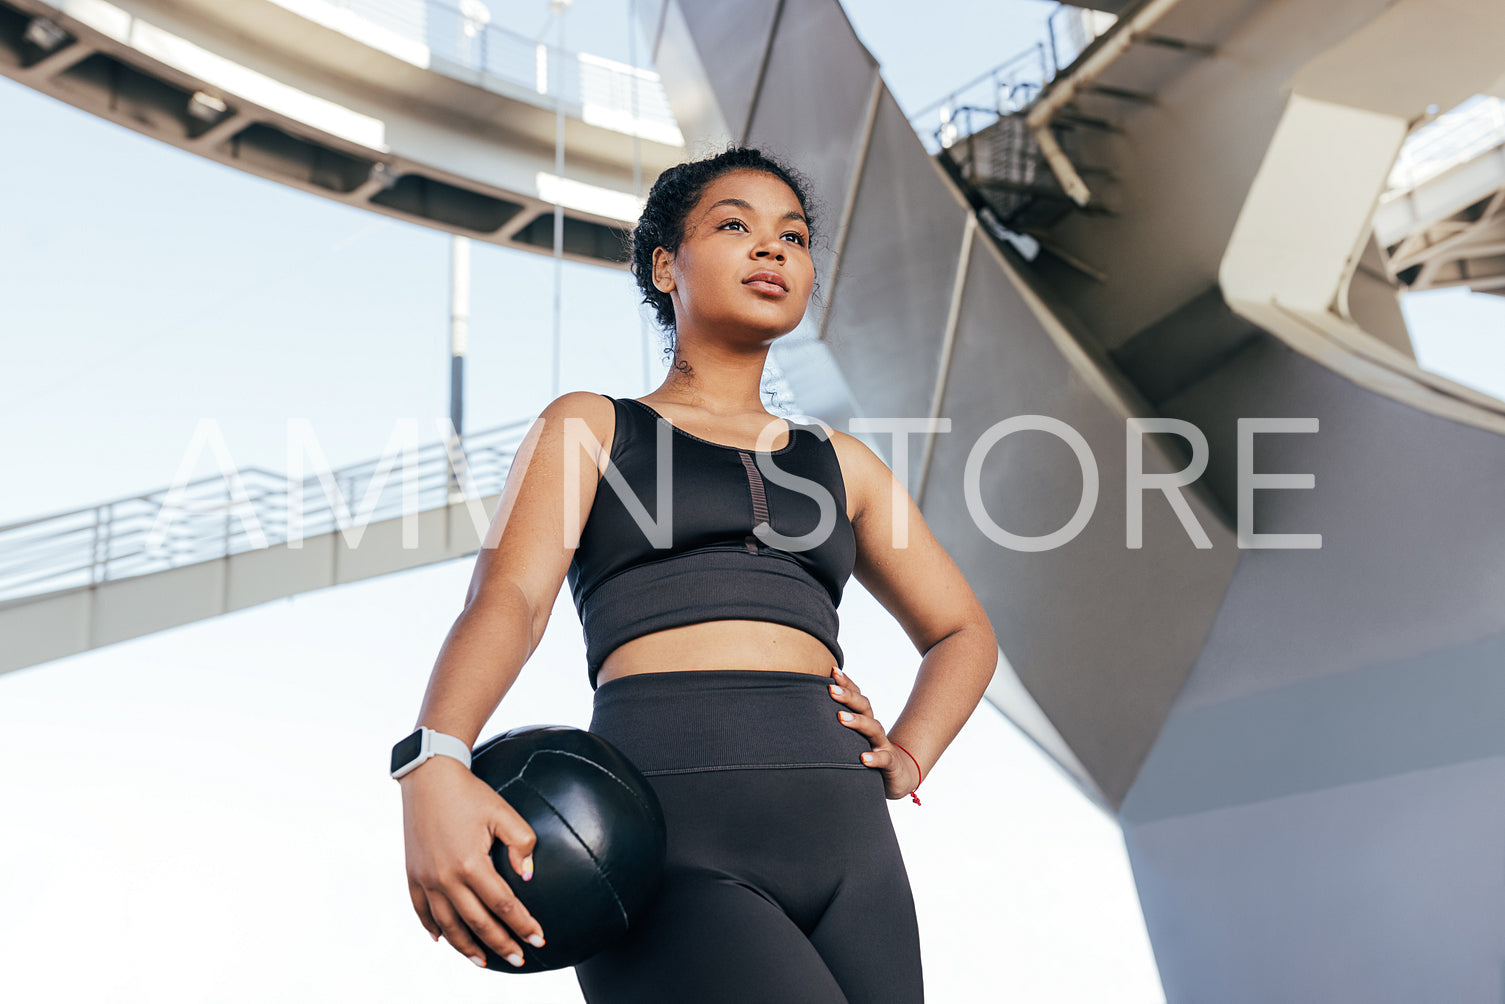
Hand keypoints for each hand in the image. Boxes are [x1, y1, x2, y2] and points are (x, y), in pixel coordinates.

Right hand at [400, 756, 546, 968]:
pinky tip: (443, 941)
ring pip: (448, 926)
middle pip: (478, 923)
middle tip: (519, 959)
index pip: (504, 905)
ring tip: (484, 962)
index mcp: (471, 864)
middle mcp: (446, 878)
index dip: (523, 925)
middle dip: (501, 945)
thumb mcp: (503, 812)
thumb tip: (528, 876)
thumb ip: (523, 842)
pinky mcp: (412, 874)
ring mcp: (426, 879)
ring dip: (467, 947)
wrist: (429, 777)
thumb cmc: (470, 793)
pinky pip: (421, 911)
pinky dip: (432, 929)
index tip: (538, 940)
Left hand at [827, 666, 921, 800]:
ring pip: (874, 729)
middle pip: (864, 707)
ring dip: (858, 722)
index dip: (846, 684)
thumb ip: (836, 726)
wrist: (899, 775)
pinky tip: (863, 758)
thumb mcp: (852, 739)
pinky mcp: (891, 764)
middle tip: (831, 689)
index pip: (857, 697)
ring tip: (841, 718)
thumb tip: (806, 713)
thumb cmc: (869, 754)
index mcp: (864, 720)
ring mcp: (883, 745)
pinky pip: (884, 759)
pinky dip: (874, 757)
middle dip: (848, 697)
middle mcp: (873, 729)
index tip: (832, 671)